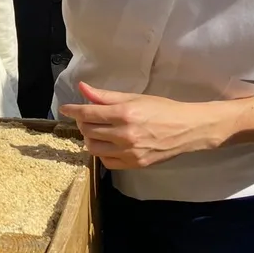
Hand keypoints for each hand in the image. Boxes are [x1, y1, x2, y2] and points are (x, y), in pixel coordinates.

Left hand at [59, 82, 220, 168]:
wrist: (188, 129)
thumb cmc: (162, 109)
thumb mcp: (134, 98)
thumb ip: (106, 96)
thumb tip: (82, 88)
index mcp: (125, 114)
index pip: (88, 113)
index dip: (73, 110)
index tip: (65, 108)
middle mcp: (125, 134)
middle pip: (88, 131)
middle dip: (83, 123)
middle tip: (88, 118)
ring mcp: (130, 152)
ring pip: (93, 148)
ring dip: (90, 139)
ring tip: (98, 131)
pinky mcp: (135, 164)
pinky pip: (106, 161)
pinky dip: (103, 153)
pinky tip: (109, 144)